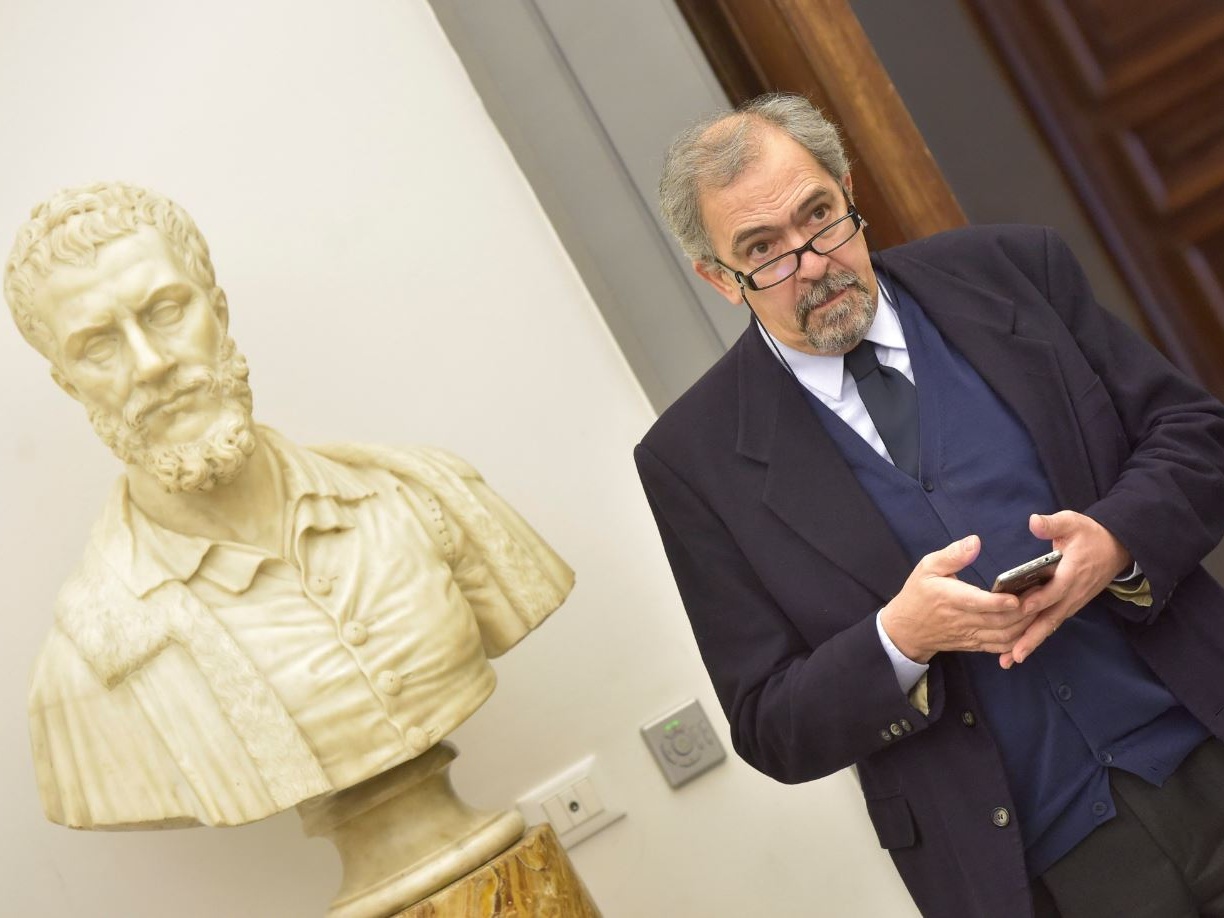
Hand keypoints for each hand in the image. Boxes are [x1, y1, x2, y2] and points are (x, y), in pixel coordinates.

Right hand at [880, 535, 1033, 663]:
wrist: (906, 630)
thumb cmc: (918, 594)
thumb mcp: (927, 567)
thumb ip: (952, 555)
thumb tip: (975, 542)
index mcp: (950, 598)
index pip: (977, 603)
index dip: (999, 602)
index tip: (1016, 596)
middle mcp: (962, 620)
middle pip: (999, 622)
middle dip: (1024, 612)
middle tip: (1042, 596)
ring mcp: (970, 635)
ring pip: (1004, 636)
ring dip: (1025, 626)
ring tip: (1041, 608)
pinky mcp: (975, 644)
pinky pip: (1001, 647)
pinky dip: (1019, 640)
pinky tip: (1030, 627)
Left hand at [999, 511, 1131, 667]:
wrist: (1117, 548)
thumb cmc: (1090, 534)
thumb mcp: (1072, 522)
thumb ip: (1053, 524)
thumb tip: (1034, 521)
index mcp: (1072, 572)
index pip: (1054, 590)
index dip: (1037, 599)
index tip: (1019, 609)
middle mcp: (1072, 593)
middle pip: (1050, 618)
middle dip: (1031, 637)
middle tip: (1013, 654)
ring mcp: (1072, 602)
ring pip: (1050, 625)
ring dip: (1031, 642)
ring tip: (1010, 659)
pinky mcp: (1069, 606)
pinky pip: (1051, 623)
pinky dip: (1036, 637)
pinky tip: (1019, 650)